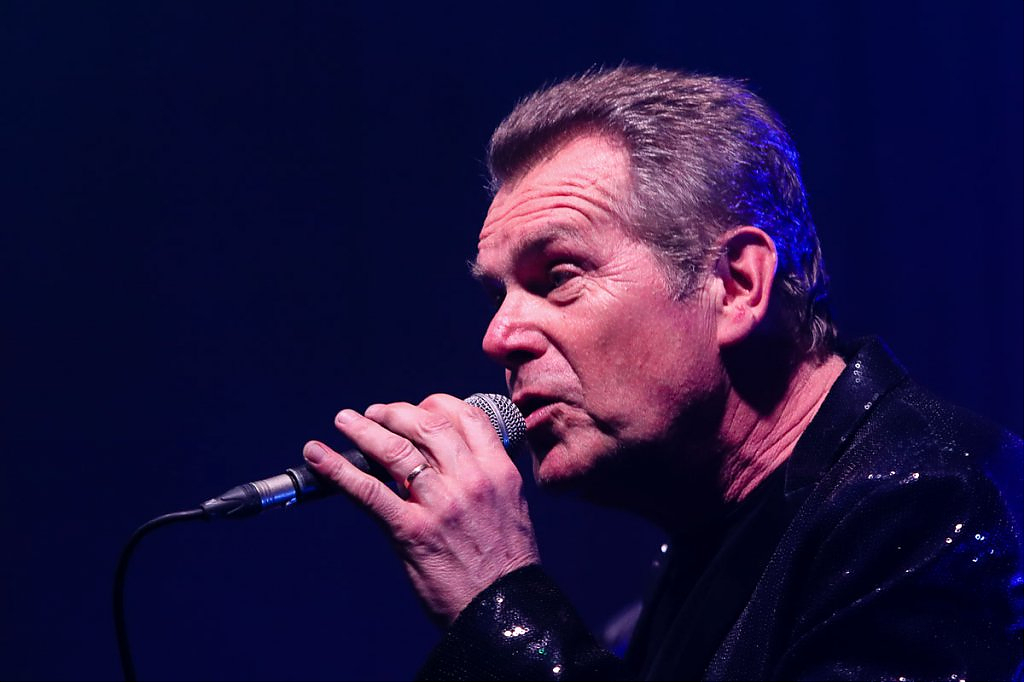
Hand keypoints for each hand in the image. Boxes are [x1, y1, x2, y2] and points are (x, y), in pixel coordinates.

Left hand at [303, 393, 540, 624]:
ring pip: (395, 450)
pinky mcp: (412, 530)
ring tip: (345, 422)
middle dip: (396, 412)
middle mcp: (471, 480)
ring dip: (363, 430)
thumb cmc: (507, 566)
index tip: (419, 407)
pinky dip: (337, 469)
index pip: (468, 417)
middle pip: (428, 424)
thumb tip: (445, 461)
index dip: (437, 403)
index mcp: (498, 472)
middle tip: (375, 413)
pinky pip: (368, 491)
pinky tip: (318, 456)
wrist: (505, 611)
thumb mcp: (509, 507)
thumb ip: (483, 479)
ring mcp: (441, 504)